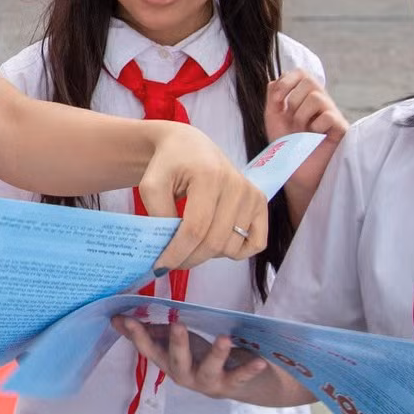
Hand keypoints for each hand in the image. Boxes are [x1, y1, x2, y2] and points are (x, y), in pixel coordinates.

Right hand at [113, 317, 273, 401]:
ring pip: (208, 370)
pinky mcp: (230, 386)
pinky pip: (240, 377)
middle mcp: (184, 376)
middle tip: (177, 325)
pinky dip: (249, 370)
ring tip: (224, 338)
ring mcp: (207, 383)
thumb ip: (150, 332)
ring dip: (216, 355)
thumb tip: (117, 318)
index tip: (125, 319)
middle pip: (177, 361)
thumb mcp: (175, 344)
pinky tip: (261, 361)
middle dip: (176, 344)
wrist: (240, 384)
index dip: (136, 335)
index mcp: (169, 363)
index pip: (149, 349)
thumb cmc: (202, 357)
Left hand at [142, 121, 267, 271]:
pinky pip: (255, 244)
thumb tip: (170, 246)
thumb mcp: (151, 185)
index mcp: (209, 176)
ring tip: (190, 242)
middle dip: (189, 259)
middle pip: (214, 242)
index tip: (160, 266)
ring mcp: (253, 195)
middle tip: (171, 261)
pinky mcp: (261, 204)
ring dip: (208, 254)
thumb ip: (159, 215)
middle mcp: (237, 186)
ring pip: (232, 247)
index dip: (177, 252)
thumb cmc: (168, 165)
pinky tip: (215, 242)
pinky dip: (235, 252)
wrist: (188, 146)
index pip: (195, 228)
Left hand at [265, 70, 348, 214]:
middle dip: (293, 100)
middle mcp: (320, 102)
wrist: (294, 171)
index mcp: (304, 97)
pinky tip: (314, 136)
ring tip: (302, 131)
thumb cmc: (286, 145)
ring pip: (317, 97)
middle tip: (292, 120)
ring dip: (301, 115)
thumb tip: (275, 79)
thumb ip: (273, 97)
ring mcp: (332, 114)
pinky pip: (329, 116)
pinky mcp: (341, 128)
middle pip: (309, 80)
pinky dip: (316, 126)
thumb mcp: (273, 118)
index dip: (287, 81)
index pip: (300, 73)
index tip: (277, 100)